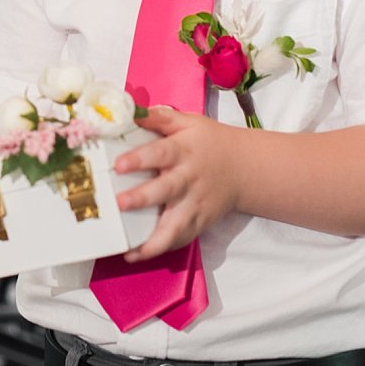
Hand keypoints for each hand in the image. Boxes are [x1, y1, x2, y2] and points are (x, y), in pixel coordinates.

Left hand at [113, 106, 247, 260]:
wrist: (245, 167)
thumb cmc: (208, 142)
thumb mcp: (188, 122)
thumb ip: (159, 118)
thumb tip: (129, 110)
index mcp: (184, 151)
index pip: (161, 153)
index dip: (140, 159)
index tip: (119, 165)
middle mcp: (189, 179)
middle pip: (166, 190)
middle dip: (143, 198)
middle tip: (119, 204)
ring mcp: (196, 204)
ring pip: (176, 226)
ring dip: (154, 239)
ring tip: (130, 251)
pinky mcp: (200, 222)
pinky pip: (181, 239)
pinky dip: (161, 248)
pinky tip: (137, 254)